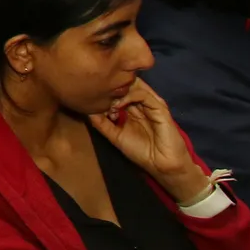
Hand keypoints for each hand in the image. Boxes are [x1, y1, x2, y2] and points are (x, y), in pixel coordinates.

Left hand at [89, 78, 211, 202]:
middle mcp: (142, 104)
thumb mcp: (115, 136)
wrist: (161, 165)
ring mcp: (152, 104)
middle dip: (112, 88)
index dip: (106, 92)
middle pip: (127, 85)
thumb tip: (87, 110)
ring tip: (109, 104)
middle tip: (101, 97)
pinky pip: (143, 94)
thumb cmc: (140, 151)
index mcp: (133, 109)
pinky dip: (128, 96)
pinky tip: (118, 106)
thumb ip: (102, 123)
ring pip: (135, 86)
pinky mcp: (160, 108)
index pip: (119, 91)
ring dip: (118, 92)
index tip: (94, 101)